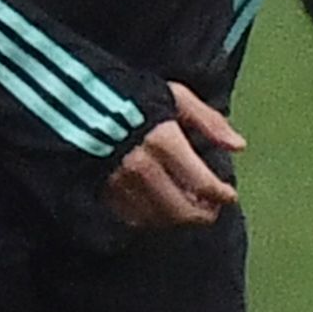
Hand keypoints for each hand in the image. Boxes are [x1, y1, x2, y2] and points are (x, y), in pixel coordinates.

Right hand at [102, 83, 245, 229]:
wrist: (74, 97)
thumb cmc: (130, 92)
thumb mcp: (174, 96)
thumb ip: (208, 121)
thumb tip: (239, 146)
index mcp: (164, 141)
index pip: (202, 183)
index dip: (221, 194)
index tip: (229, 195)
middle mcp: (142, 167)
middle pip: (180, 208)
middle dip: (201, 214)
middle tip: (211, 210)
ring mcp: (118, 182)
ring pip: (157, 217)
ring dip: (176, 218)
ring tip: (187, 209)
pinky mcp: (99, 190)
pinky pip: (129, 216)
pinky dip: (148, 218)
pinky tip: (156, 209)